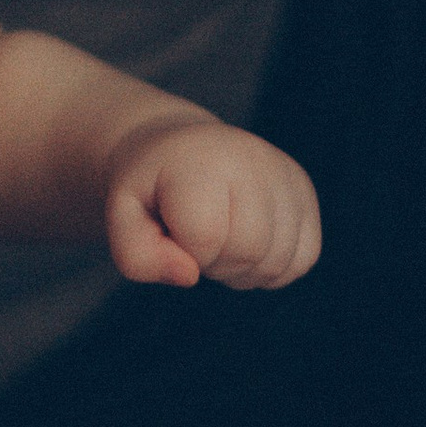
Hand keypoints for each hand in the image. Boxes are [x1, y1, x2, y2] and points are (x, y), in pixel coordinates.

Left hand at [105, 117, 319, 291]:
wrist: (177, 151)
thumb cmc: (149, 191)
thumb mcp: (121, 218)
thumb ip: (137, 256)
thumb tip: (188, 275)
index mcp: (199, 160)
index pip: (206, 236)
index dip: (184, 251)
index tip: (171, 229)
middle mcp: (250, 157)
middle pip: (250, 250)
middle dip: (217, 263)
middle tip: (197, 238)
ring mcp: (284, 173)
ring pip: (279, 260)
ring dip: (244, 269)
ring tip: (221, 237)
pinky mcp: (304, 190)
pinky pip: (304, 258)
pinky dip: (273, 266)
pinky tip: (247, 242)